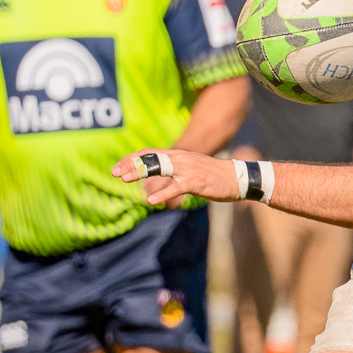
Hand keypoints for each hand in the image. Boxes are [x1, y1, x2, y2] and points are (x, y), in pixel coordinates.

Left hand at [111, 149, 236, 207]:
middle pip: (150, 157)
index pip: (149, 152)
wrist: (238, 177)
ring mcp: (187, 169)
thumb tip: (160, 177)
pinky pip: (175, 187)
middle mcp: (180, 158)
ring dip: (140, 172)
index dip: (131, 158)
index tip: (117, 167)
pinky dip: (162, 194)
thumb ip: (175, 170)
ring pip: (159, 167)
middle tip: (114, 173)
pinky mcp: (195, 182)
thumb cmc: (214, 176)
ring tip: (124, 180)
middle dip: (130, 164)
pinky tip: (150, 200)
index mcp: (178, 155)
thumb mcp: (191, 168)